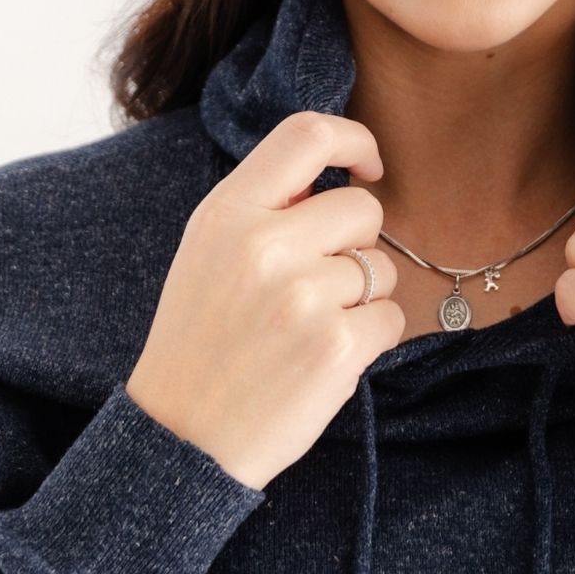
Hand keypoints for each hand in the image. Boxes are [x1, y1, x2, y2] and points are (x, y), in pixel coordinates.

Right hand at [125, 112, 403, 490]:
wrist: (182, 439)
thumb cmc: (200, 342)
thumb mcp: (207, 255)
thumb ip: (263, 209)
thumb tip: (332, 175)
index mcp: (227, 214)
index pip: (308, 134)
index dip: (355, 140)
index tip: (368, 167)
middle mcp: (264, 246)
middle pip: (362, 208)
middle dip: (357, 243)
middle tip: (320, 283)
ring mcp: (303, 297)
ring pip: (381, 267)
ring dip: (362, 296)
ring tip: (310, 327)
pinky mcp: (338, 347)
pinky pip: (391, 317)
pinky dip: (370, 337)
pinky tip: (325, 357)